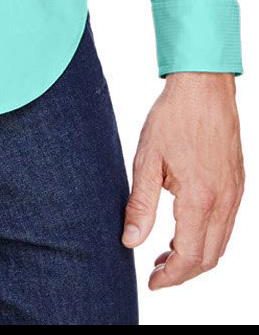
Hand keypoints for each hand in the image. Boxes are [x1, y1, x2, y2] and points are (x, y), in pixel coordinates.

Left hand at [121, 72, 243, 287]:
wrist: (204, 86)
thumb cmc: (173, 117)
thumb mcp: (147, 159)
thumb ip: (141, 205)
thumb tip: (130, 242)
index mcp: (200, 198)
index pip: (189, 256)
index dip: (170, 276)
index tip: (152, 282)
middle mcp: (224, 201)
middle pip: (209, 258)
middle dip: (183, 272)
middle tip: (156, 271)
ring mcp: (235, 193)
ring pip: (221, 243)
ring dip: (196, 257)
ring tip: (167, 253)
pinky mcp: (237, 183)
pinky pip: (227, 224)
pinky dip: (208, 237)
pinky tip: (186, 229)